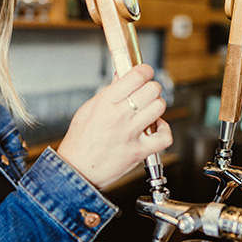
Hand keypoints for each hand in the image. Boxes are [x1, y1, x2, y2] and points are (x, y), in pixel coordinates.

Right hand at [57, 64, 171, 188]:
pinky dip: (164, 131)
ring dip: (157, 106)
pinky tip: (155, 128)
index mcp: (105, 103)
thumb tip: (122, 75)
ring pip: (159, 108)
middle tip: (146, 92)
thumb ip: (108, 92)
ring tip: (149, 110)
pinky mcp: (139, 152)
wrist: (77, 170)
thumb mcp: (88, 109)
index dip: (145, 71)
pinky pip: (164, 137)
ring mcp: (130, 134)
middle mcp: (119, 116)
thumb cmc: (80, 142)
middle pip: (152, 89)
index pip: (136, 76)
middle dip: (151, 87)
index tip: (145, 72)